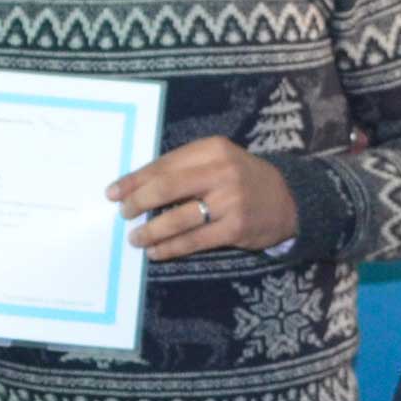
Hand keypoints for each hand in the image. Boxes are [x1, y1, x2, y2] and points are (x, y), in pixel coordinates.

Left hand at [110, 138, 300, 262]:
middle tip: (124, 215)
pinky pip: (193, 241)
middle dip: (138, 203)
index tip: (113, 193)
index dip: (134, 180)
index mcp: (212, 149)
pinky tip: (156, 252)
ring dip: (151, 231)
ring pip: (178, 218)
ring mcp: (230, 201)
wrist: (288, 200)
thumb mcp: (217, 161)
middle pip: (166, 188)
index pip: (164, 164)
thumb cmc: (241, 179)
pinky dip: (170, 248)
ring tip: (136, 238)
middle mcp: (221, 172)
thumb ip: (183, 169)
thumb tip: (137, 188)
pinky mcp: (235, 228)